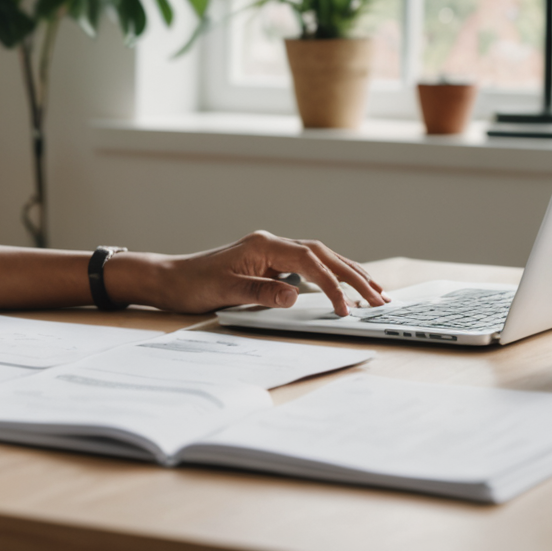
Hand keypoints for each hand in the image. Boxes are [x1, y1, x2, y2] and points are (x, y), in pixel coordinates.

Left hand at [109, 231, 388, 315]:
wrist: (171, 279)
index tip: (345, 307)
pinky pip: (309, 265)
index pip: (309, 261)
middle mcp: (271, 243)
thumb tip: (294, 296)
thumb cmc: (193, 284)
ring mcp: (272, 252)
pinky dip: (330, 273)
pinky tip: (343, 284)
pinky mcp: (270, 262)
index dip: (332, 283)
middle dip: (353, 275)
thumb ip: (261, 293)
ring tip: (374, 289)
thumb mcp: (225, 291)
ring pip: (320, 257)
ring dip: (347, 272)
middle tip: (380, 297)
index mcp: (264, 245)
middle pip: (323, 254)